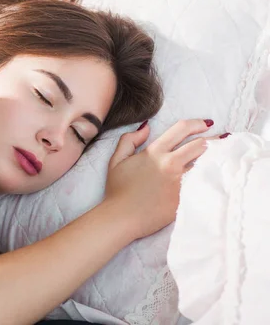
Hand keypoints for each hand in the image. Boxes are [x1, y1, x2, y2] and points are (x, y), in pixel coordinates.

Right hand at [104, 119, 228, 239]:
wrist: (122, 217)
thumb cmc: (118, 190)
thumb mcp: (116, 160)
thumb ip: (129, 140)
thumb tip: (146, 128)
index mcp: (155, 152)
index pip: (182, 129)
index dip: (197, 123)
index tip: (205, 124)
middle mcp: (170, 164)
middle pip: (201, 144)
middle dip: (214, 139)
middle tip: (222, 139)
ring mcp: (180, 182)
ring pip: (206, 163)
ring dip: (216, 158)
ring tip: (224, 155)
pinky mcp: (186, 198)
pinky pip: (204, 183)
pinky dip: (212, 177)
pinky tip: (219, 175)